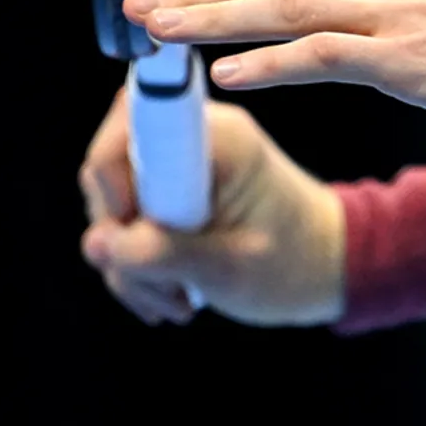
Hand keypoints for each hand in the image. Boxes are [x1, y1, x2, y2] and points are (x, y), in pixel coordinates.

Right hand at [79, 91, 344, 325]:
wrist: (327, 269)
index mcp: (220, 138)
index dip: (112, 177)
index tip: (131, 225)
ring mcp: (178, 167)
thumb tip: (97, 244)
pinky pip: (125, 226)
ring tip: (178, 305)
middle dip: (121, 241)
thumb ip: (161, 253)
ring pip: (111, 208)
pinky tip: (172, 298)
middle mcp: (193, 139)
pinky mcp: (171, 194)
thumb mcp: (228, 268)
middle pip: (107, 174)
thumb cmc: (293, 263)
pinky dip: (138, 268)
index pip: (132, 121)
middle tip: (167, 292)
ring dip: (131, 266)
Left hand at [124, 0, 425, 133]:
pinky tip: (226, 77)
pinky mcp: (410, 57)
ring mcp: (399, 14)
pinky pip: (320, 54)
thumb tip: (362, 32)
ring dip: (211, 19)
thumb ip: (403, 12)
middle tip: (137, 6)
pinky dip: (265, 63)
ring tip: (156, 35)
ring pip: (283, 6)